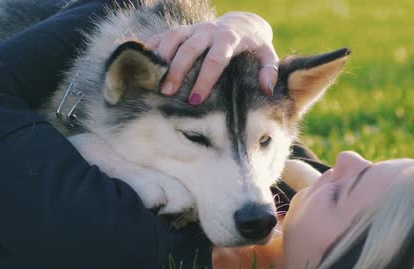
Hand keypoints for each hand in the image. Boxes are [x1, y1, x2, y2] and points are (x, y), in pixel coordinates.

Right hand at [146, 12, 278, 104]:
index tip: (196, 99)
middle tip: (168, 92)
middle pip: (190, 48)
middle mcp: (210, 30)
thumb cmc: (254, 47)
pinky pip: (164, 34)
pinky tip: (143, 63)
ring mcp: (194, 28)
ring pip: (174, 37)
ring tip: (154, 80)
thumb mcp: (267, 56)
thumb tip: (267, 89)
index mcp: (230, 39)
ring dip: (162, 58)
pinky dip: (153, 47)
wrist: (243, 23)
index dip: (205, 79)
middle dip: (178, 70)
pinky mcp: (184, 30)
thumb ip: (269, 71)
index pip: (216, 59)